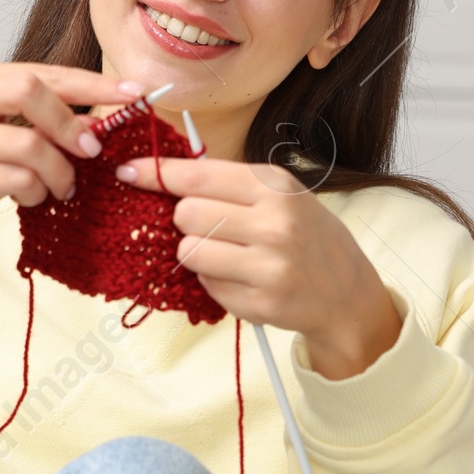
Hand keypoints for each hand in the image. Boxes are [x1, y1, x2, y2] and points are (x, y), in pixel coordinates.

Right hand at [0, 63, 138, 282]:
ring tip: (59, 188)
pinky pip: (14, 179)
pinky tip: (32, 198)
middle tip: (91, 152)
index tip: (132, 94)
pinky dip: (35, 192)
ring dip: (57, 172)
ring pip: (29, 143)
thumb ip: (40, 120)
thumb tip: (100, 125)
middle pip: (31, 90)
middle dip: (71, 124)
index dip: (92, 83)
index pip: (43, 71)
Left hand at [116, 152, 402, 379]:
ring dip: (195, 253)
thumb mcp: (280, 195)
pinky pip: (205, 284)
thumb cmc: (305, 236)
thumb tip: (164, 173)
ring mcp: (267, 265)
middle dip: (187, 220)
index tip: (127, 171)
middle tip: (212, 227)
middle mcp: (274, 223)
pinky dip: (212, 280)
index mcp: (275, 187)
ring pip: (188, 251)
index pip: (199, 175)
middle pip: (187, 214)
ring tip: (225, 254)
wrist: (346, 291)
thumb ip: (229, 184)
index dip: (156, 173)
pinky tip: (241, 278)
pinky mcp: (259, 302)